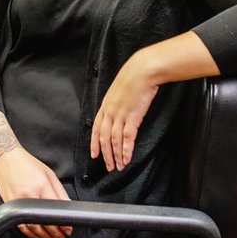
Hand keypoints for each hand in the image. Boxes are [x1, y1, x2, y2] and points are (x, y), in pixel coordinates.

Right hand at [0, 146, 72, 237]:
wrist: (5, 157)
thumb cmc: (28, 164)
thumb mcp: (49, 174)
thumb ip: (60, 192)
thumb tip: (68, 206)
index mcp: (41, 187)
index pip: (56, 211)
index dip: (64, 224)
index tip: (69, 229)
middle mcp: (29, 196)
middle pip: (44, 222)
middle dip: (55, 233)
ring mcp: (17, 203)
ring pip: (32, 227)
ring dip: (43, 236)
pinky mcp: (9, 206)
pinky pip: (20, 225)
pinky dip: (29, 233)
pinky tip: (37, 235)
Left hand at [90, 52, 158, 171]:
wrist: (143, 71)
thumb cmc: (133, 78)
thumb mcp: (119, 90)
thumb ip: (116, 102)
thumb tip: (118, 112)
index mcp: (105, 105)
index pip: (96, 128)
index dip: (94, 143)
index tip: (94, 155)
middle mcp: (110, 112)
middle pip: (104, 138)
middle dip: (106, 154)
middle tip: (109, 166)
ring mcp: (120, 115)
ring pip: (114, 140)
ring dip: (116, 155)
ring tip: (120, 166)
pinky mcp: (132, 117)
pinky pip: (127, 137)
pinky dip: (126, 150)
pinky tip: (127, 158)